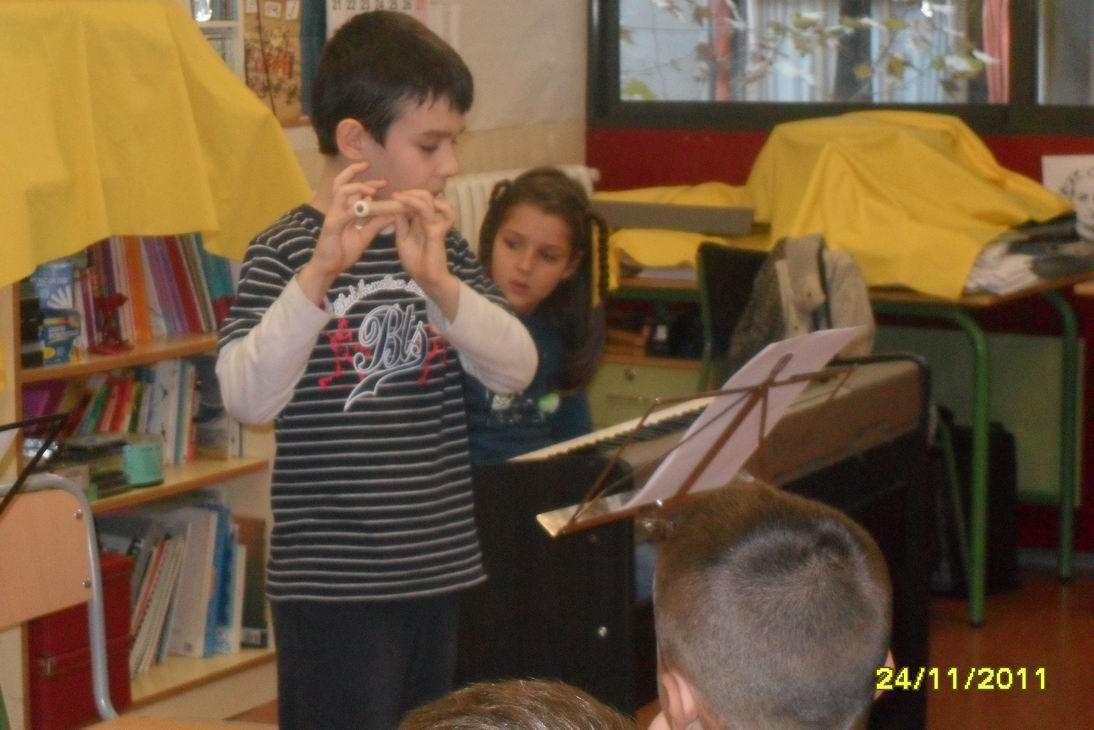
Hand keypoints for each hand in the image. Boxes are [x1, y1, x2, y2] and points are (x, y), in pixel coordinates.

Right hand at [299, 162, 392, 300]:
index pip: (352, 188)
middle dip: (354, 171)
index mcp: (343, 210)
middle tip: (371, 169)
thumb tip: (392, 213)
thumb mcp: (364, 236)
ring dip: (357, 187)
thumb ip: (375, 224)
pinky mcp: (331, 226)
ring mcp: (333, 216)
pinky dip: (354, 209)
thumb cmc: (342, 252)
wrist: (327, 268)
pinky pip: (343, 214)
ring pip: (341, 192)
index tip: (383, 181)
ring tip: (373, 190)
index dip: (367, 182)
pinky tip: (367, 206)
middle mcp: (337, 209)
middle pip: (341, 182)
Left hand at [392, 190, 458, 315]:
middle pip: (424, 196)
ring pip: (429, 201)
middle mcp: (427, 219)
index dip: (405, 196)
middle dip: (410, 193)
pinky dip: (442, 207)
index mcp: (418, 221)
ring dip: (414, 197)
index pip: (415, 201)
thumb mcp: (402, 239)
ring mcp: (434, 224)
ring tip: (403, 199)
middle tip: (397, 196)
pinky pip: (446, 215)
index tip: (392, 195)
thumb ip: (401, 224)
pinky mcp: (438, 232)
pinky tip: (432, 207)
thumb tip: (396, 208)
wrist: (426, 278)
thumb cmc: (415, 261)